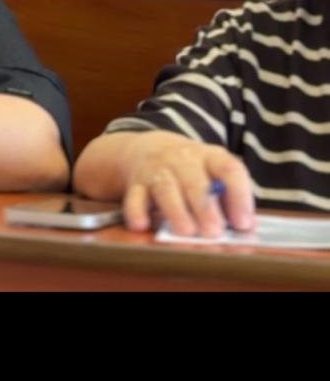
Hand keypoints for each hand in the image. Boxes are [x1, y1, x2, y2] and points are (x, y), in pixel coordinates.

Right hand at [115, 130, 254, 236]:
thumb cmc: (190, 169)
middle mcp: (182, 159)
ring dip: (176, 210)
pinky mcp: (136, 183)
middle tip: (214, 232)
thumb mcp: (212, 172)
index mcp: (209, 156)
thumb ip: (229, 196)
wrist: (148, 148)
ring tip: (186, 231)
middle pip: (194, 180)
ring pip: (165, 187)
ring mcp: (157, 169)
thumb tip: (247, 225)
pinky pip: (134, 196)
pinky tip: (142, 224)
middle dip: (205, 207)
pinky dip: (136, 210)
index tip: (243, 222)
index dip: (238, 195)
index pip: (228, 169)